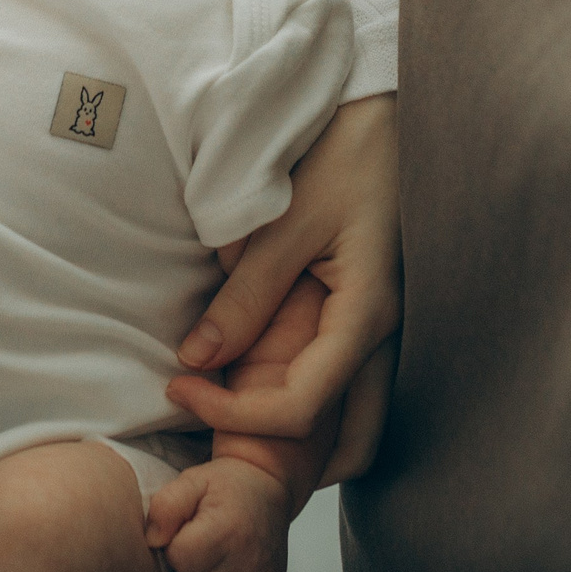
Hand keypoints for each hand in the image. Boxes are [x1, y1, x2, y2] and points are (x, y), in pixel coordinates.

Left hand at [143, 457, 290, 571]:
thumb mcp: (191, 481)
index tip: (184, 531)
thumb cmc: (225, 486)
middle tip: (198, 543)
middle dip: (187, 566)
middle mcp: (249, 559)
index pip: (180, 558)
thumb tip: (153, 541)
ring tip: (210, 557)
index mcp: (228, 529)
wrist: (267, 489)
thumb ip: (166, 506)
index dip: (174, 546)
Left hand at [166, 95, 399, 448]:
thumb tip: (198, 358)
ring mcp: (390, 327)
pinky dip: (319, 403)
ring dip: (310, 438)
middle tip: (225, 432)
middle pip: (355, 443)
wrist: (387, 112)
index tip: (180, 386)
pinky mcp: (377, 311)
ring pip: (362, 421)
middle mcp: (388, 333)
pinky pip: (355, 383)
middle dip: (291, 459)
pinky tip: (270, 376)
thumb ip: (245, 297)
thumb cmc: (343, 155)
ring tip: (244, 413)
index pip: (302, 407)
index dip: (235, 414)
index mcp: (366, 314)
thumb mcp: (285, 223)